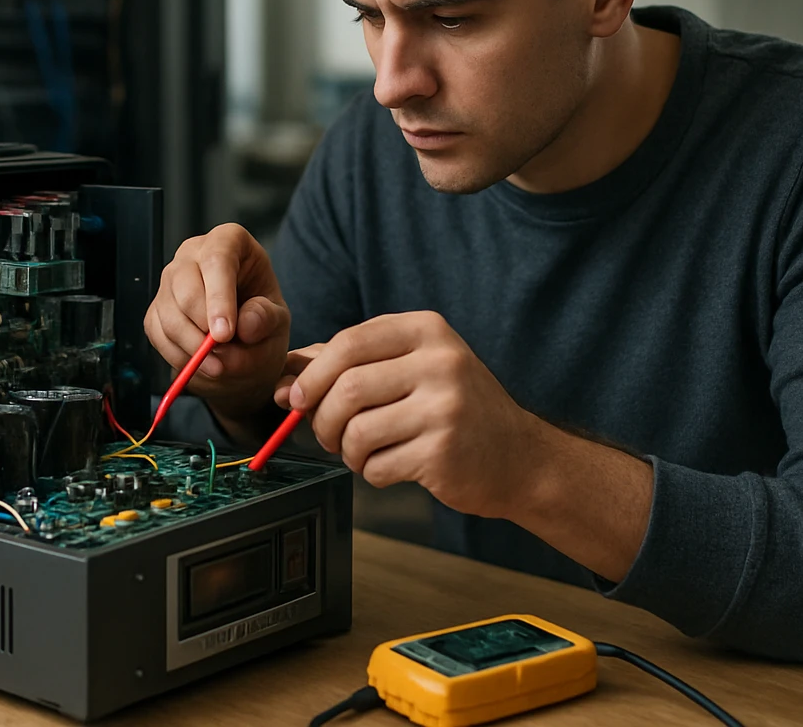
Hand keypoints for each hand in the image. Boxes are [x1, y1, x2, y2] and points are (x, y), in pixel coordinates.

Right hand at [143, 223, 290, 424]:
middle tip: (221, 360)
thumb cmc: (262, 320)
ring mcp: (170, 279)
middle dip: (201, 327)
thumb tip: (244, 325)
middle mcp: (194, 253)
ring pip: (168, 313)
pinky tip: (200, 364)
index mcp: (229, 241)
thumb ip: (265, 319)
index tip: (225, 334)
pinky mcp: (157, 307)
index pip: (218, 258)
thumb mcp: (277, 320)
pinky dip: (178, 356)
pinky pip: (157, 333)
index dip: (219, 297)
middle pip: (184, 284)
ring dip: (191, 348)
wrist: (245, 344)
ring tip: (218, 367)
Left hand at [286, 311, 545, 518]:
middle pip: (347, 388)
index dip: (312, 374)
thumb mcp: (408, 369)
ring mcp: (445, 407)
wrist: (518, 457)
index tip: (296, 397)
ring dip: (346, 451)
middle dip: (322, 419)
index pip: (349, 343)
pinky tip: (392, 465)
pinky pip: (378, 465)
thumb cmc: (452, 408)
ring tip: (361, 452)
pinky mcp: (443, 452)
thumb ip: (346, 366)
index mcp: (426, 330)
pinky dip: (372, 472)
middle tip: (325, 435)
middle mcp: (440, 362)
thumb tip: (284, 381)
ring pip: (357, 431)